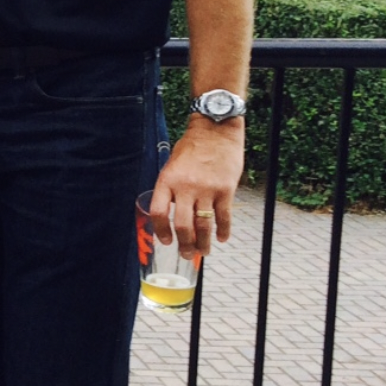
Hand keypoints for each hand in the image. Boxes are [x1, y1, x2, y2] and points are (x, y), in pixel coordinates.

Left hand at [149, 119, 243, 254]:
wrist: (216, 130)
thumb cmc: (191, 148)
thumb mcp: (171, 166)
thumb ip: (170, 189)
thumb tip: (171, 213)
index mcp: (167, 181)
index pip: (159, 213)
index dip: (161, 230)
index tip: (165, 241)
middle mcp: (186, 187)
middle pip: (183, 224)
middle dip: (184, 244)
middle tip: (186, 255)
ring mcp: (207, 189)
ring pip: (204, 224)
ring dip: (203, 242)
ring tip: (203, 252)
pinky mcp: (226, 190)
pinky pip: (224, 216)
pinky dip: (223, 230)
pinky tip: (222, 239)